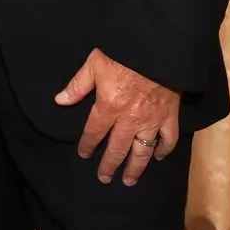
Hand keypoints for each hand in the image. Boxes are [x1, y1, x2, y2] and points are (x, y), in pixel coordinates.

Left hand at [55, 48, 180, 185]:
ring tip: (129, 180)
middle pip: (117, 149)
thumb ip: (77, 85)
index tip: (83, 154)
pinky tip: (159, 157)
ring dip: (135, 168)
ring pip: (142, 151)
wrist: (156, 48)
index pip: (94, 132)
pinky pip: (168, 138)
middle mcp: (129, 119)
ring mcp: (152, 120)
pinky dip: (164, 150)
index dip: (87, 145)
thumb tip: (59, 100)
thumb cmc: (123, 53)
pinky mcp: (170, 116)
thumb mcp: (94, 64)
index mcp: (109, 107)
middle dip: (109, 165)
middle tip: (104, 178)